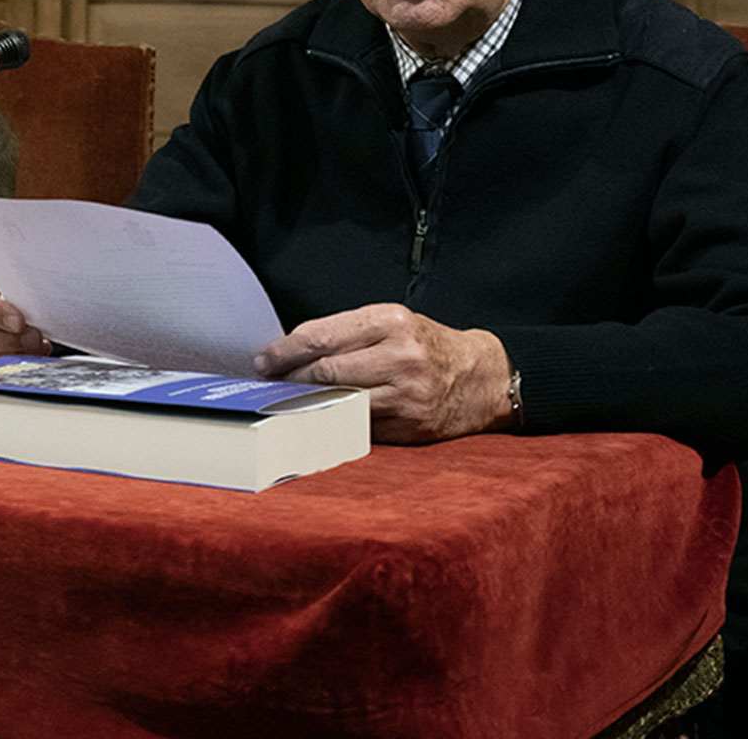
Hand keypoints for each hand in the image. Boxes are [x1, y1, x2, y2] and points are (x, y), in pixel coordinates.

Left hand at [253, 303, 512, 443]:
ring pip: (337, 401)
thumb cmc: (426, 346)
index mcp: (391, 322)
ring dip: (306, 404)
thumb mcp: (392, 323)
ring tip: (286, 402)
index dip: (284, 352)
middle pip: (324, 371)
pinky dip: (332, 422)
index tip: (263, 361)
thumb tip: (289, 352)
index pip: (320, 338)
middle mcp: (400, 356)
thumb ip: (346, 334)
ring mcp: (406, 394)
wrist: (484, 378)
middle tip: (268, 385)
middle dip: (289, 380)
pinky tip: (316, 418)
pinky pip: (358, 425)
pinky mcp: (409, 425)